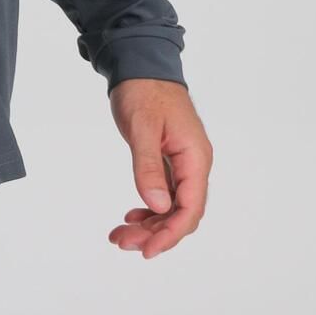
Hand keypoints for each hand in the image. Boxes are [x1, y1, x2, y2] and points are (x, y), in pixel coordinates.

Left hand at [107, 78, 212, 259]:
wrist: (140, 64)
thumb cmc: (143, 90)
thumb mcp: (143, 128)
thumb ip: (148, 167)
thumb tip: (157, 206)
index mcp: (195, 157)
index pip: (190, 208)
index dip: (170, 233)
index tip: (147, 250)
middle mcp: (193, 164)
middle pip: (181, 212)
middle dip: (155, 233)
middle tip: (122, 241)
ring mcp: (182, 163)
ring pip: (172, 206)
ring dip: (149, 224)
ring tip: (120, 234)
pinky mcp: (169, 160)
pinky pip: (164, 193)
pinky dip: (148, 208)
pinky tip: (131, 215)